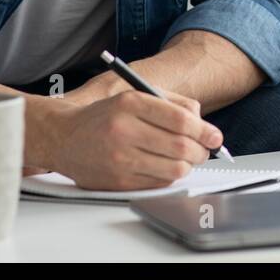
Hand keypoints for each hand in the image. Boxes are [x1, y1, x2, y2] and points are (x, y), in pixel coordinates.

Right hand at [46, 89, 221, 190]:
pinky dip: (170, 176)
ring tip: (187, 159)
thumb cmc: (106, 116)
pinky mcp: (117, 181)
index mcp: (130, 103)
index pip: (180, 120)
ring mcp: (119, 158)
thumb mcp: (136, 96)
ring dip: (188, 165)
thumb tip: (203, 121)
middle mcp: (123, 130)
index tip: (215, 136)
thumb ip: (172, 103)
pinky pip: (159, 183)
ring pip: (173, 169)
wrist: (64, 137)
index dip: (204, 130)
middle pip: (180, 146)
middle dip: (201, 150)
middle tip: (204, 150)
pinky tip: (166, 167)